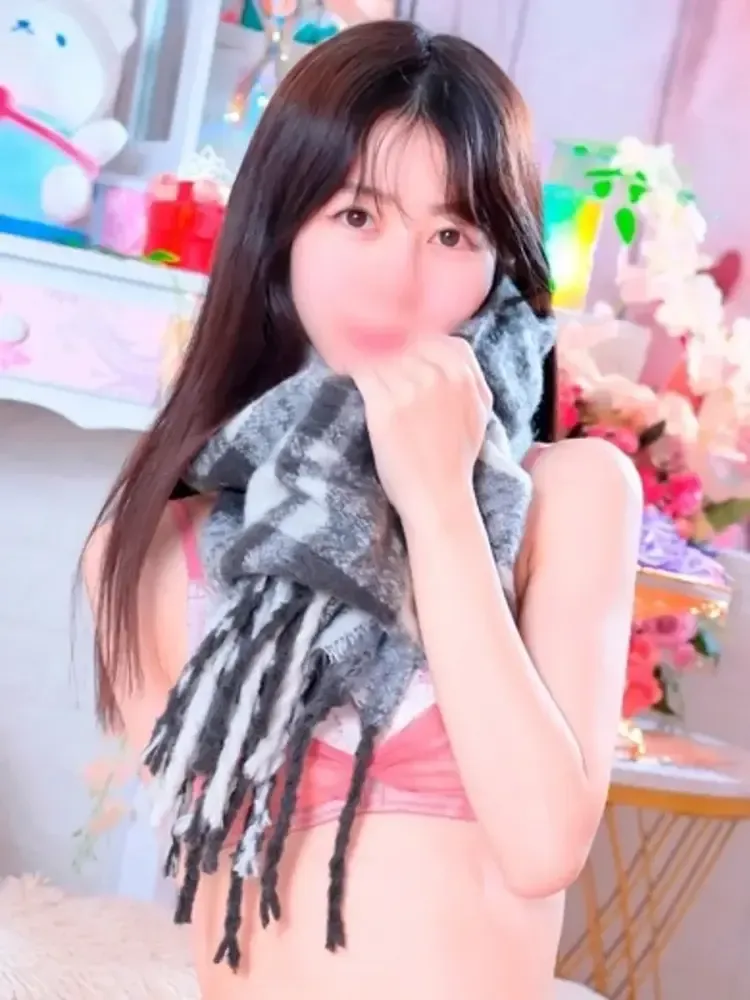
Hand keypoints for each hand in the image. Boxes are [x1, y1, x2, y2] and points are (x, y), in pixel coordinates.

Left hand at [351, 337, 491, 529]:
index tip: (399, 355)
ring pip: (382, 356)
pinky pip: (363, 372)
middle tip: (369, 356)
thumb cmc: (456, 461)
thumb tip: (449, 350)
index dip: (415, 346)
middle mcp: (440, 377)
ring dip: (368, 361)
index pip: (436, 339)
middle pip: (405, 345)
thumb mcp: (478, 413)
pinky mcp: (385, 406)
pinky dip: (352, 370)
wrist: (438, 497)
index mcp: (464, 377)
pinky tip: (347, 375)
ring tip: (354, 365)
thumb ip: (469, 379)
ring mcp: (412, 390)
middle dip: (388, 351)